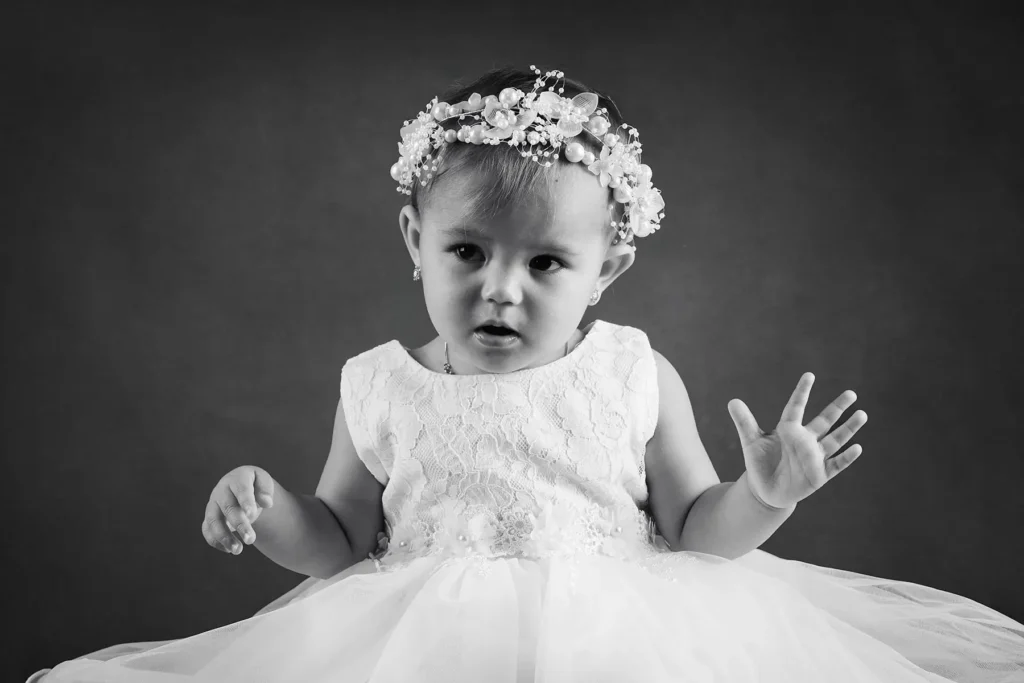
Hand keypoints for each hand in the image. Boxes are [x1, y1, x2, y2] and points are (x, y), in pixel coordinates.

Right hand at [201, 466, 274, 554]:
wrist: (238, 489)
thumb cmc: (253, 486)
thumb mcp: (263, 481)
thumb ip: (266, 490)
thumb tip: (267, 502)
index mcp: (236, 479)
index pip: (240, 488)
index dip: (245, 500)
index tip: (252, 513)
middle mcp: (221, 491)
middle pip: (228, 508)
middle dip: (239, 525)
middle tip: (251, 540)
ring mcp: (212, 505)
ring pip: (213, 521)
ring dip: (224, 537)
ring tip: (238, 550)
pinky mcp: (208, 518)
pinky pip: (207, 530)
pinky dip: (215, 541)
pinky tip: (229, 550)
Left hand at [727, 372, 866, 509]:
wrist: (766, 490)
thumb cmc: (760, 463)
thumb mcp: (751, 442)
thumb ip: (744, 422)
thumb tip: (732, 401)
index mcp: (789, 429)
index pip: (796, 407)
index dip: (801, 392)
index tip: (809, 375)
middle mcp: (806, 440)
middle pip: (825, 420)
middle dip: (837, 407)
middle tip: (851, 393)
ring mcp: (815, 457)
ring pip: (835, 440)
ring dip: (848, 428)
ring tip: (862, 414)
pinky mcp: (820, 474)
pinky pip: (836, 464)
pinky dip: (846, 457)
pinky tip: (856, 447)